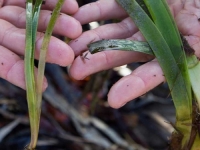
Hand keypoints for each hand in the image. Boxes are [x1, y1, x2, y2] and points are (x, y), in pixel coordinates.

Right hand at [0, 0, 80, 89]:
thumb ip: (0, 57)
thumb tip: (26, 82)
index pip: (2, 62)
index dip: (20, 73)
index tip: (42, 86)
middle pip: (23, 39)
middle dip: (45, 47)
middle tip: (67, 57)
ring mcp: (8, 8)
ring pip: (34, 18)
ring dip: (55, 23)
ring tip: (76, 29)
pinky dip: (54, 1)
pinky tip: (72, 5)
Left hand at [69, 0, 199, 107]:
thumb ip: (197, 47)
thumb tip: (199, 64)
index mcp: (165, 53)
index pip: (149, 75)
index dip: (133, 86)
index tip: (113, 100)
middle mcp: (147, 41)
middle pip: (119, 54)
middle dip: (97, 63)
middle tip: (75, 72)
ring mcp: (136, 22)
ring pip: (109, 33)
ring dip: (89, 40)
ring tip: (71, 47)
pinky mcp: (130, 3)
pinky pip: (108, 8)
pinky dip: (92, 12)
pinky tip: (77, 18)